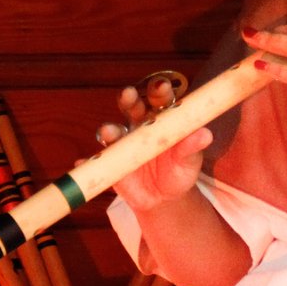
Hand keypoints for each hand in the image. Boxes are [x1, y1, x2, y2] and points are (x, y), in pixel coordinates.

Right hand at [95, 73, 210, 213]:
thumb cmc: (179, 172)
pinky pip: (96, 160)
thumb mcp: (189, 162)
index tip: (161, 87)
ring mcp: (122, 142)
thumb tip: (205, 134)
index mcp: (162, 118)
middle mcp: (139, 124)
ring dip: (108, 130)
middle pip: (132, 106)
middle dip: (128, 99)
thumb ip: (193, 147)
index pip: (160, 98)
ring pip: (112, 131)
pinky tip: (81, 164)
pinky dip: (88, 162)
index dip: (159, 90)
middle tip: (128, 95)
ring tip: (108, 133)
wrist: (164, 198)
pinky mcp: (110, 161)